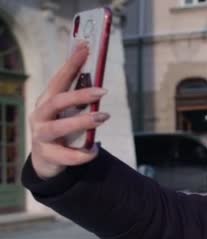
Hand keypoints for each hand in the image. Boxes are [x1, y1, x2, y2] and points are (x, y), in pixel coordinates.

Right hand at [29, 43, 109, 179]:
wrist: (46, 160)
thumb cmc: (62, 130)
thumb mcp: (68, 113)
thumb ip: (79, 101)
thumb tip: (100, 83)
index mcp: (47, 101)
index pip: (59, 79)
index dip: (71, 64)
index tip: (85, 48)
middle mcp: (41, 116)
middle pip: (57, 102)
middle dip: (80, 95)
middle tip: (103, 91)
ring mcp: (42, 137)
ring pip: (59, 128)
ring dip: (83, 121)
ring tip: (103, 117)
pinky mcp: (49, 156)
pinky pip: (68, 156)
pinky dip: (83, 154)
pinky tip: (94, 150)